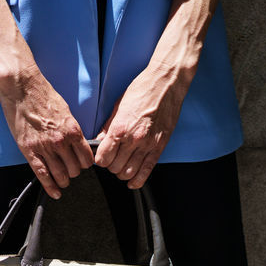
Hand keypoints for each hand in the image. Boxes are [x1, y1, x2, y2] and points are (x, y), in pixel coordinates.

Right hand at [0, 69, 93, 198]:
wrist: (22, 87)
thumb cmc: (44, 95)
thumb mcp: (66, 111)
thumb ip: (72, 130)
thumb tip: (77, 144)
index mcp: (73, 130)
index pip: (87, 158)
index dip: (86, 164)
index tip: (82, 164)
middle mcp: (61, 141)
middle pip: (75, 169)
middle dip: (74, 172)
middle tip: (71, 171)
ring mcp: (45, 147)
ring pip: (61, 175)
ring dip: (64, 181)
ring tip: (63, 182)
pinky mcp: (29, 151)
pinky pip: (42, 174)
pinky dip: (50, 187)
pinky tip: (55, 193)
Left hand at [93, 65, 188, 188]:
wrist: (166, 84)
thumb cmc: (142, 90)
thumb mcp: (118, 106)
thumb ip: (108, 128)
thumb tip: (99, 142)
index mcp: (119, 128)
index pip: (103, 158)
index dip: (99, 160)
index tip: (101, 157)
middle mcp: (133, 139)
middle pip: (114, 167)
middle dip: (110, 166)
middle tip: (112, 159)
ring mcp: (147, 145)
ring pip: (129, 172)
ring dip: (122, 173)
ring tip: (122, 165)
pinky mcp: (159, 147)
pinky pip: (147, 171)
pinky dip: (137, 180)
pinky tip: (132, 182)